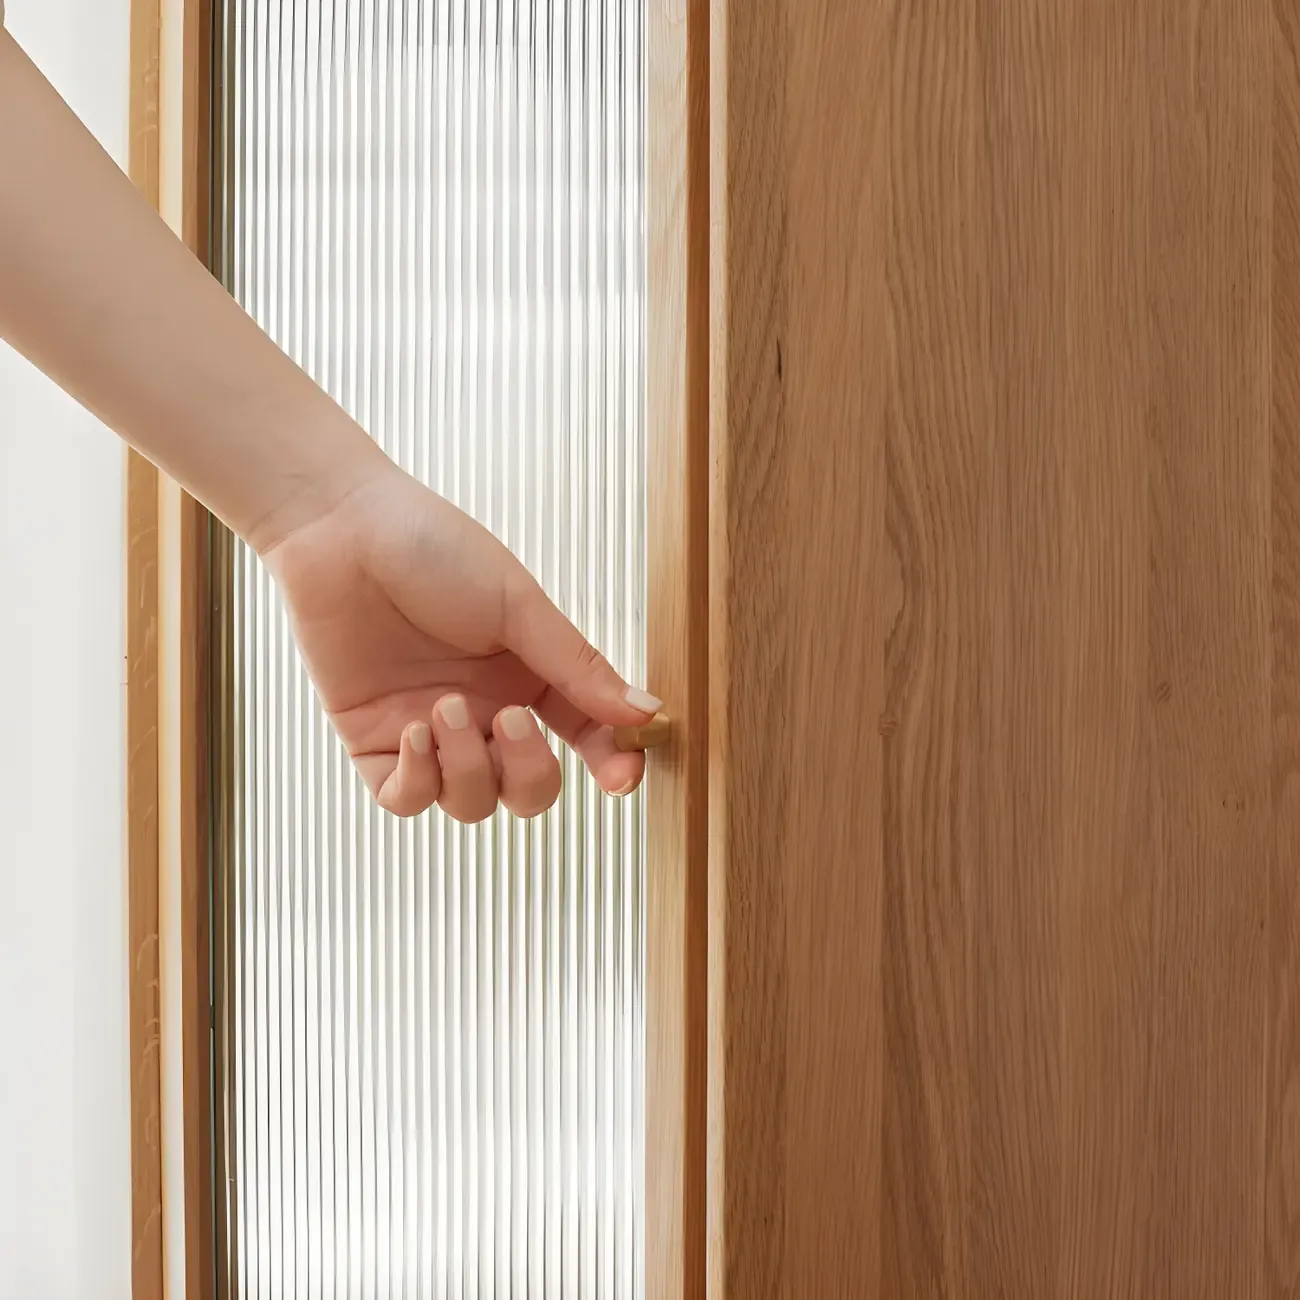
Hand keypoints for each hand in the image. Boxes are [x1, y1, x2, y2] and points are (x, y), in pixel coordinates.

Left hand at [262, 460, 659, 822]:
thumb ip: (579, 667)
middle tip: (508, 720)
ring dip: (465, 767)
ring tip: (441, 705)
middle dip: (529, 773)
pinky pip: (406, 801)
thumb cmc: (431, 548)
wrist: (340, 528)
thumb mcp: (519, 605)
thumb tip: (645, 712)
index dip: (610, 764)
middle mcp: (484, 712)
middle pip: (528, 791)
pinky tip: (414, 729)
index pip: (586, 738)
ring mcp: (431, 732)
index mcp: (530, 677)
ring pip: (470, 803)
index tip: (621, 774)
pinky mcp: (374, 742)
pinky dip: (417, 781)